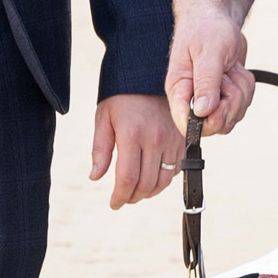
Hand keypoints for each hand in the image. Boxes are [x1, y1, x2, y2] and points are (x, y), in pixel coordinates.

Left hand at [91, 93, 180, 208]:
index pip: (127, 178)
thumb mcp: (104, 118)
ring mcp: (171, 139)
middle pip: (146, 184)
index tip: (113, 204)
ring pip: (163, 181)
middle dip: (132, 198)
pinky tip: (151, 177)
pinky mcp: (182, 139)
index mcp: (132, 134)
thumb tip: (95, 177)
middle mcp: (155, 139)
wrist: (150, 74)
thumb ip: (100, 149)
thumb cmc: (121, 97)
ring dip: (149, 193)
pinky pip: (176, 169)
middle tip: (123, 199)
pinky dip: (163, 180)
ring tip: (136, 192)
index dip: (120, 197)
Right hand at [168, 9, 256, 137]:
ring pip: (233, 115)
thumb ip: (206, 83)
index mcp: (179, 90)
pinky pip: (243, 103)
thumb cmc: (207, 29)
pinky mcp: (225, 96)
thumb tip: (203, 112)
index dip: (206, 123)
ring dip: (239, 91)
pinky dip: (245, 86)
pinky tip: (234, 70)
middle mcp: (193, 99)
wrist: (217, 17)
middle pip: (216, 125)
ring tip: (228, 69)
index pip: (186, 124)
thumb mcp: (208, 53)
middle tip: (226, 77)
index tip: (219, 103)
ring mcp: (211, 100)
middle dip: (230, 103)